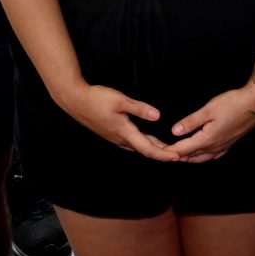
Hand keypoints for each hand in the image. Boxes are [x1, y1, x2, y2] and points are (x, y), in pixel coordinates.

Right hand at [56, 80, 184, 160]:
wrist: (75, 100)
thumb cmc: (96, 99)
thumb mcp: (120, 100)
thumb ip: (140, 108)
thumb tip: (158, 116)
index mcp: (125, 132)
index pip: (148, 149)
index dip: (164, 154)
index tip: (178, 157)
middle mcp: (121, 139)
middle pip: (145, 150)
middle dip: (163, 154)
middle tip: (179, 155)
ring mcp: (115, 138)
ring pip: (138, 147)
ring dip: (153, 149)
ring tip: (168, 150)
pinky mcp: (111, 133)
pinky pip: (131, 143)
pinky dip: (144, 144)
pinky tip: (147, 140)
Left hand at [166, 81, 254, 162]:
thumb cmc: (232, 103)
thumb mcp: (208, 110)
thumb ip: (191, 121)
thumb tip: (174, 131)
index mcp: (207, 139)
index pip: (182, 149)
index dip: (168, 150)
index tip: (156, 150)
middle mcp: (215, 147)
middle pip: (191, 156)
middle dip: (176, 155)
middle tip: (163, 153)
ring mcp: (223, 147)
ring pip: (202, 158)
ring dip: (189, 157)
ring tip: (178, 155)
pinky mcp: (230, 143)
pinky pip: (213, 156)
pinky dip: (202, 156)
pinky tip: (202, 153)